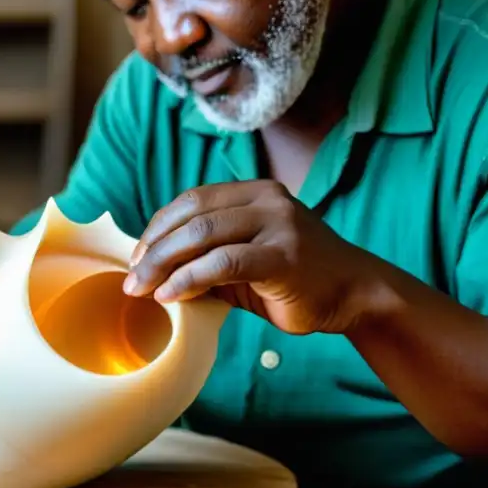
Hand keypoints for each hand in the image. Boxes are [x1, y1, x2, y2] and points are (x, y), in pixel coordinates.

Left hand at [123, 180, 378, 334]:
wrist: (356, 294)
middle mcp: (266, 199)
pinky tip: (171, 296)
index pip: (191, 201)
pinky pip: (222, 264)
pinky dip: (189, 280)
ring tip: (142, 290)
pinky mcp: (284, 256)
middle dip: (153, 250)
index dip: (157, 228)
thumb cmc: (295, 280)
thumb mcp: (246, 259)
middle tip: (131, 280)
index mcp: (254, 192)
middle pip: (191, 217)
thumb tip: (152, 268)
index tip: (137, 257)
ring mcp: (278, 224)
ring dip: (163, 266)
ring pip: (202, 236)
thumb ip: (207, 255)